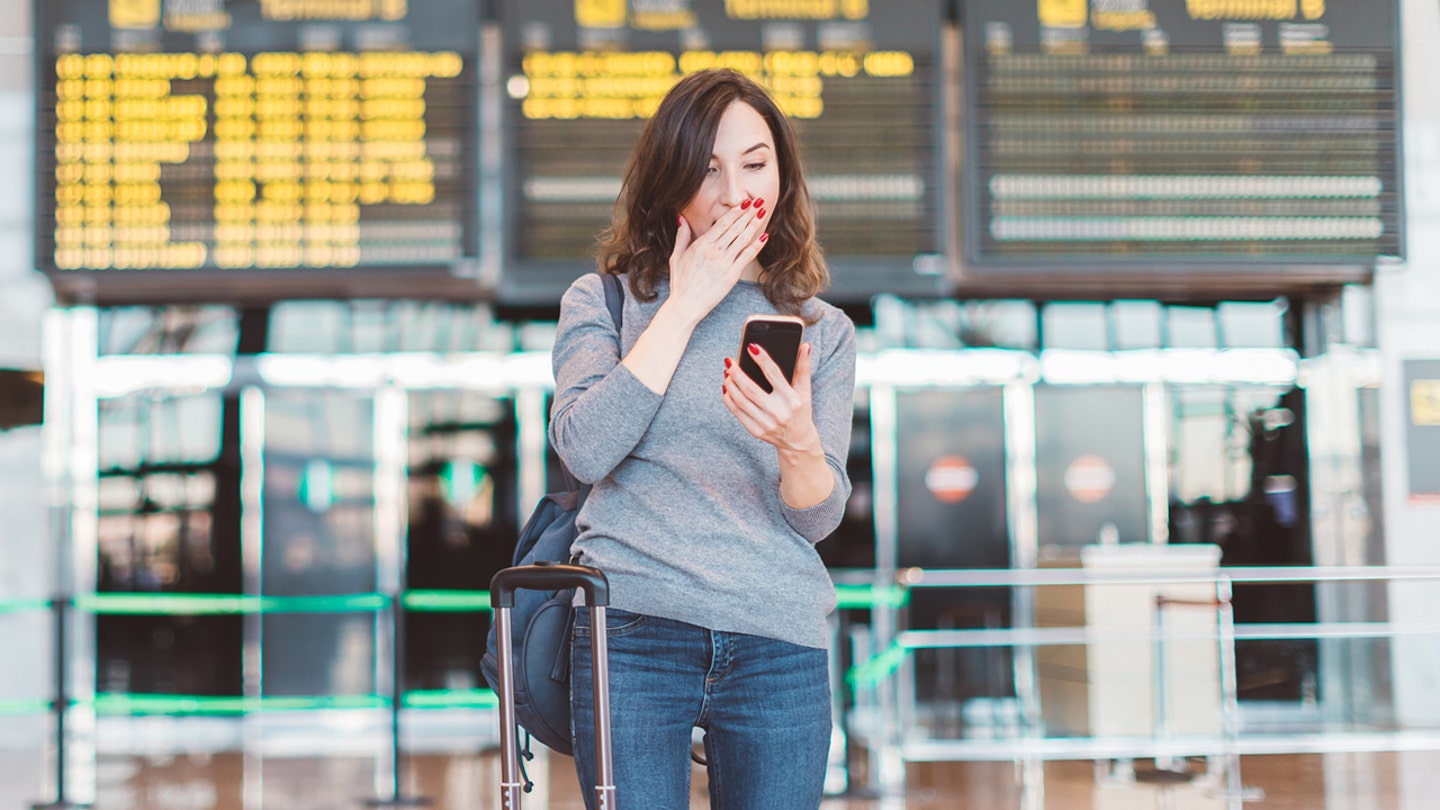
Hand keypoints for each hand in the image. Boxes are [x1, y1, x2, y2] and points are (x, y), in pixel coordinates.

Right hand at [668, 202, 768, 321]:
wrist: (686, 305)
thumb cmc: (680, 282)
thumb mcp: (676, 256)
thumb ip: (681, 236)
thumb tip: (681, 218)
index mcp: (701, 245)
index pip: (723, 223)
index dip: (736, 211)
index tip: (745, 203)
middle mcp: (714, 251)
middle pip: (736, 228)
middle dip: (748, 213)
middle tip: (759, 202)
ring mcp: (724, 263)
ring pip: (743, 239)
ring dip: (754, 224)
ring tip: (763, 213)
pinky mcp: (732, 275)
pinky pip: (747, 256)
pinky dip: (757, 245)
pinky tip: (764, 236)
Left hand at [722, 341, 821, 453]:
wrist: (797, 440)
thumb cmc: (800, 410)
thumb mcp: (805, 391)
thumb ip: (804, 368)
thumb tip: (805, 346)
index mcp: (792, 400)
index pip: (774, 375)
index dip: (762, 359)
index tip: (751, 347)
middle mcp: (779, 412)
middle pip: (751, 389)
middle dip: (737, 373)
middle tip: (729, 361)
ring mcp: (766, 423)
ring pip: (741, 400)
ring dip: (730, 385)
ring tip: (727, 372)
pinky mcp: (755, 431)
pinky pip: (737, 412)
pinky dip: (729, 399)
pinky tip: (727, 388)